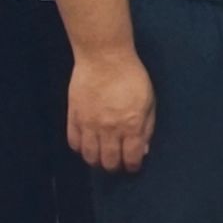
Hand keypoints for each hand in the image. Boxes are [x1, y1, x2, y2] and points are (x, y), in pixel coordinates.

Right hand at [66, 43, 156, 175]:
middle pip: (109, 162)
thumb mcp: (149, 100)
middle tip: (117, 161)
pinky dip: (80, 148)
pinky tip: (87, 144)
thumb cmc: (131, 76)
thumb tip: (144, 150)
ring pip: (90, 157)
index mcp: (132, 125)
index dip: (133, 166)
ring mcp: (89, 125)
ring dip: (97, 161)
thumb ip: (147, 127)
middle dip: (115, 166)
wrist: (104, 56)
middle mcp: (110, 130)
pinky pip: (74, 142)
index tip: (133, 164)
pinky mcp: (74, 117)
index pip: (131, 159)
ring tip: (101, 156)